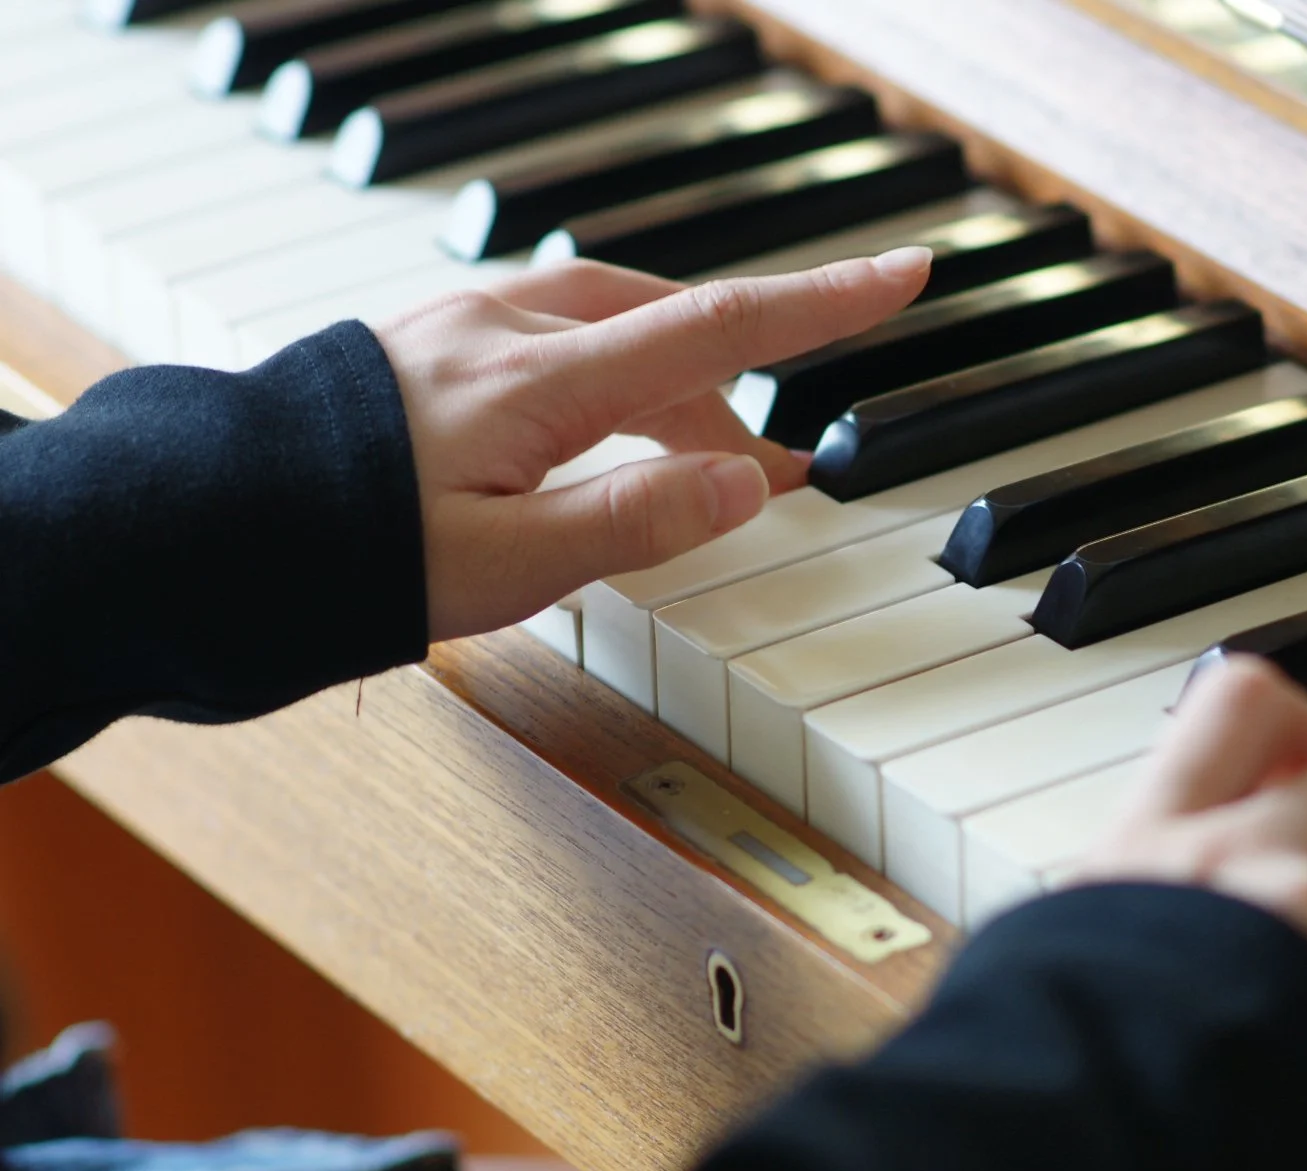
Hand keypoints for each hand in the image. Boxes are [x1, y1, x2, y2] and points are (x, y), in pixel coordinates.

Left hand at [370, 249, 931, 641]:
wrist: (203, 528)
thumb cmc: (348, 556)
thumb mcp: (507, 567)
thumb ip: (636, 520)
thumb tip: (751, 482)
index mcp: (540, 381)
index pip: (717, 327)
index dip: (823, 304)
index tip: (907, 271)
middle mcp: (504, 329)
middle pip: (671, 329)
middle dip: (734, 396)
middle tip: (768, 479)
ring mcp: (458, 326)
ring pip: (609, 329)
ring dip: (667, 391)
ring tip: (680, 473)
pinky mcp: (423, 342)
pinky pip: (550, 335)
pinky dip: (601, 380)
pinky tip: (584, 434)